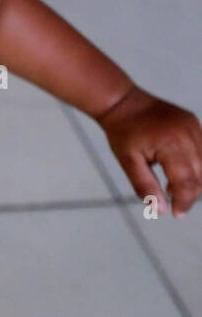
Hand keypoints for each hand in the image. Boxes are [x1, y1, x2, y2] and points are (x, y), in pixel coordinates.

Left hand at [98, 86, 201, 216]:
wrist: (122, 102)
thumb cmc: (122, 132)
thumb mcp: (127, 161)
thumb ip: (144, 185)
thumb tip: (160, 210)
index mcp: (171, 144)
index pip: (188, 181)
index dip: (185, 201)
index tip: (177, 214)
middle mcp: (188, 134)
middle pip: (200, 174)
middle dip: (190, 193)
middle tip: (174, 204)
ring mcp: (194, 127)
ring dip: (194, 180)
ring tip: (171, 187)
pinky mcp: (194, 123)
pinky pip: (201, 150)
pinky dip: (194, 164)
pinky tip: (176, 171)